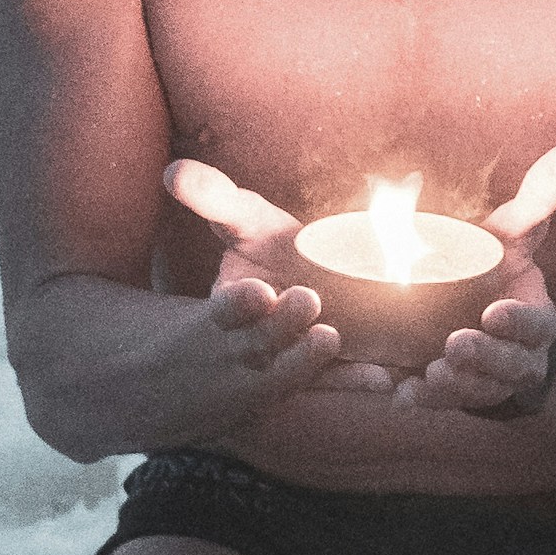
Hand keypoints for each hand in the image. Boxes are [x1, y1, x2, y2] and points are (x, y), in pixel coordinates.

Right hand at [164, 157, 392, 410]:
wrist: (329, 277)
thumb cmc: (274, 244)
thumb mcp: (247, 219)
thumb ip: (216, 196)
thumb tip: (173, 170)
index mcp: (230, 304)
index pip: (226, 308)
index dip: (238, 303)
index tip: (259, 289)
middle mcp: (257, 340)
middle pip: (262, 343)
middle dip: (280, 324)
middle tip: (306, 297)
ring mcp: (291, 362)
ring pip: (296, 372)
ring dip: (312, 358)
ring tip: (332, 335)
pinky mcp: (327, 375)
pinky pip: (339, 384)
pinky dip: (357, 381)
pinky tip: (382, 377)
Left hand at [405, 141, 555, 417]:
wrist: (482, 326)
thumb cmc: (500, 276)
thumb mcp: (517, 239)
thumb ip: (540, 200)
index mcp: (534, 323)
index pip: (535, 326)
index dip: (520, 321)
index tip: (496, 312)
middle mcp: (511, 359)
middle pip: (505, 366)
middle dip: (483, 358)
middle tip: (455, 344)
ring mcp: (477, 381)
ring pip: (471, 391)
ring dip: (450, 387)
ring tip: (427, 376)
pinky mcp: (442, 391)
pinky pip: (428, 400)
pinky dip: (411, 397)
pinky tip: (390, 391)